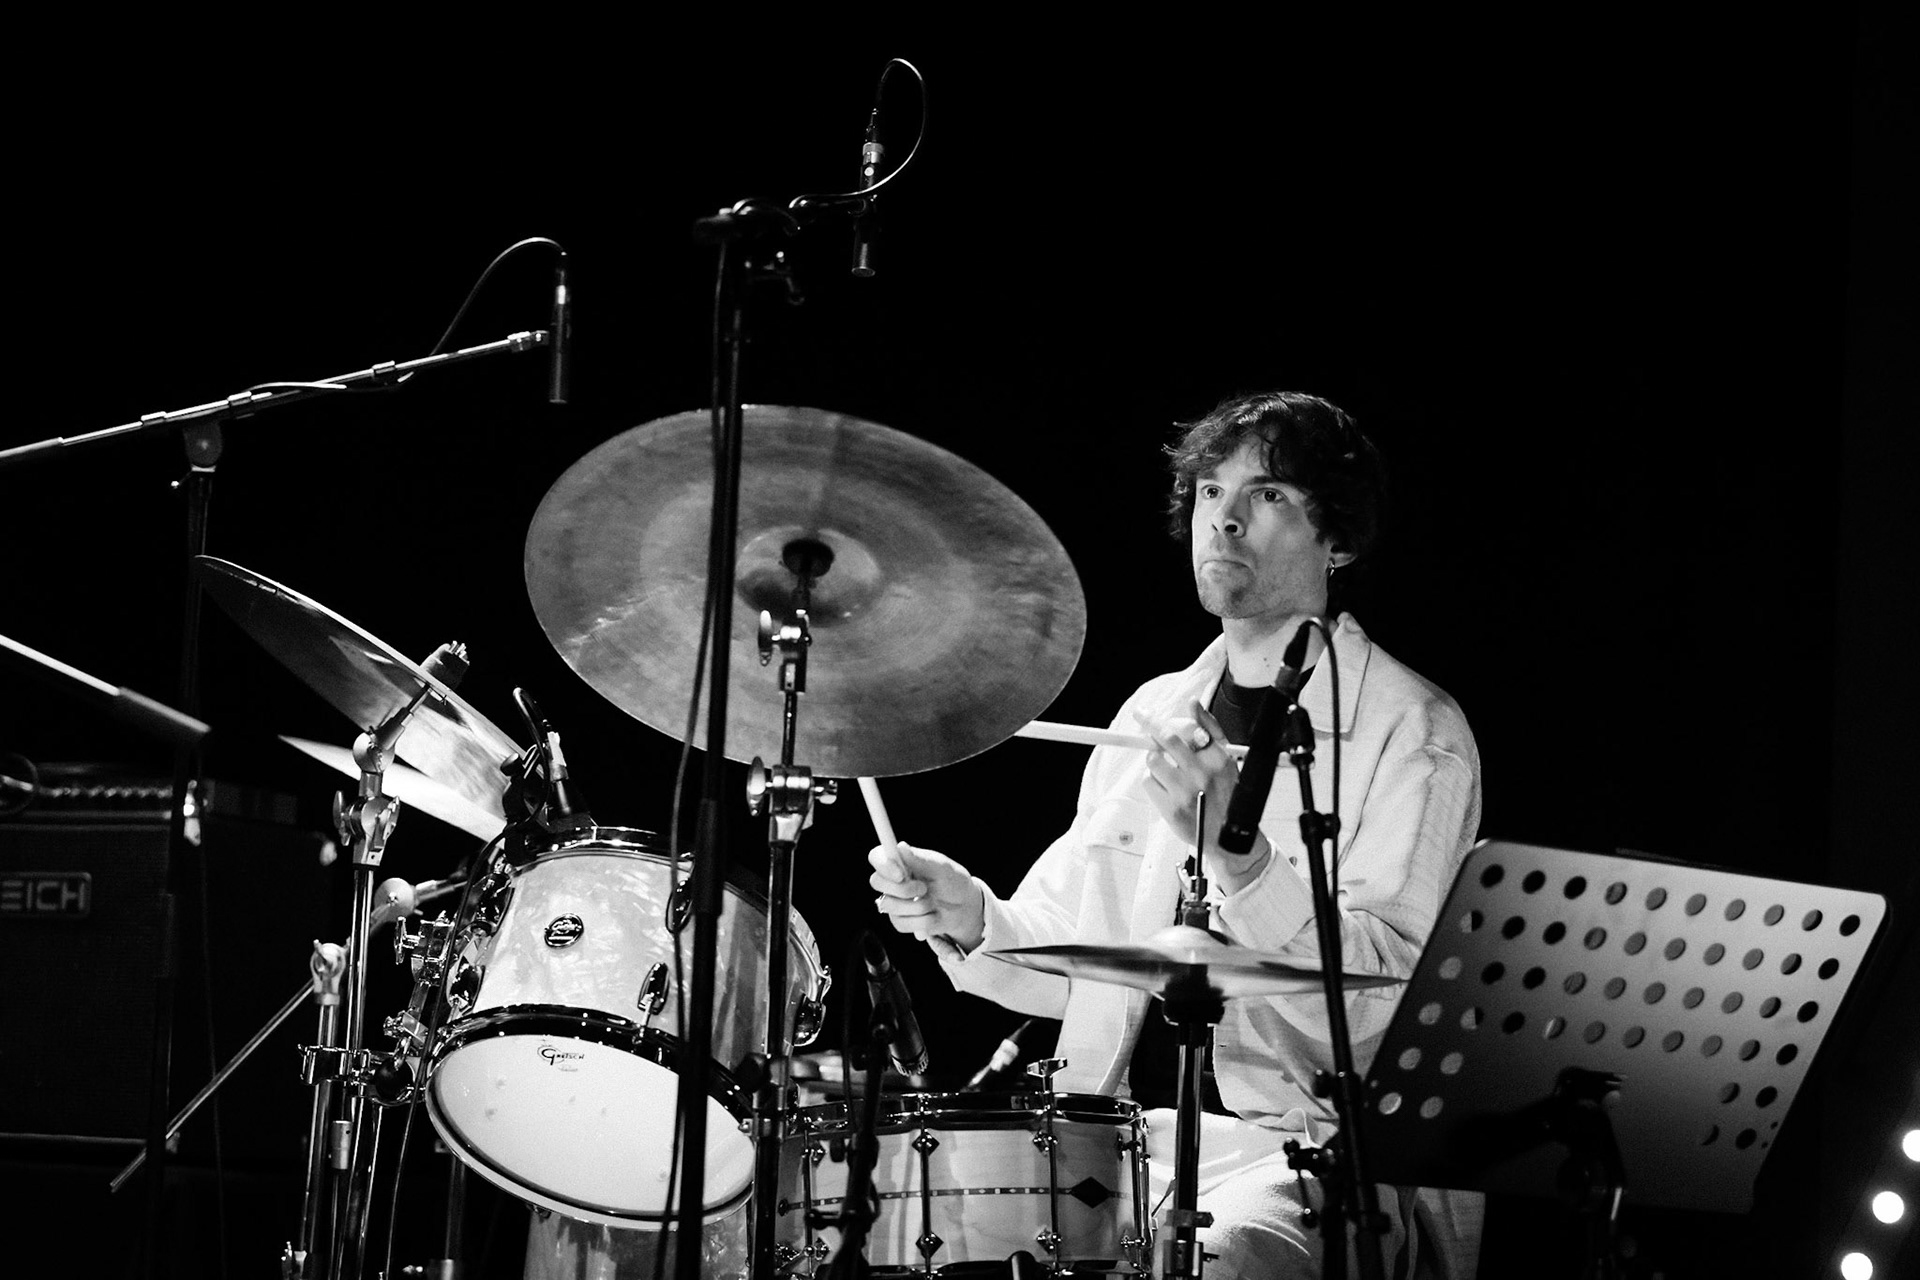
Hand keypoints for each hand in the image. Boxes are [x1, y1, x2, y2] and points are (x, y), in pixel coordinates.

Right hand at [869, 841, 986, 960]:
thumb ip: (921, 859)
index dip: (883, 865)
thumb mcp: (942, 868)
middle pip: (876, 882)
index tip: (901, 874)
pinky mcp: (900, 920)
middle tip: (924, 888)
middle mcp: (893, 880)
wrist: (964, 907)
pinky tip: (932, 915)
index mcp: (900, 861)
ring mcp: (894, 901)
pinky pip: (901, 923)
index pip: (876, 857)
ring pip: (889, 905)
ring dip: (917, 906)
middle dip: (902, 889)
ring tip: (933, 903)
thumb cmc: (952, 881)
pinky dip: (922, 921)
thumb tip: (900, 846)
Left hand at [1138, 700, 1270, 888]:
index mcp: (1218, 759)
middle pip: (1166, 739)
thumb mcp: (1228, 759)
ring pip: (1153, 761)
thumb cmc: (1227, 794)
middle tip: (1141, 716)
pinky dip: (1153, 782)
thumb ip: (1210, 729)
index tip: (1145, 714)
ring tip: (1167, 769)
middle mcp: (1202, 774)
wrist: (1229, 837)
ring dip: (1155, 761)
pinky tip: (1167, 789)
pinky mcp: (1172, 810)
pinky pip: (1149, 783)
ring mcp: (1185, 793)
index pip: (1186, 729)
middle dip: (1149, 725)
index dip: (1161, 720)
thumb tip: (1193, 703)